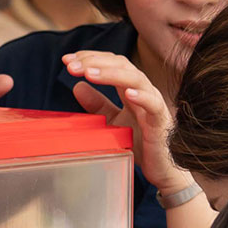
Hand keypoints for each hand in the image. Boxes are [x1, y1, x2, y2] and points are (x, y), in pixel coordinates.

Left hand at [63, 52, 190, 194]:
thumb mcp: (113, 121)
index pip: (110, 63)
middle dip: (94, 62)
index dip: (89, 58)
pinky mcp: (160, 121)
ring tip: (89, 73)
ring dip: (110, 74)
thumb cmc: (141, 144)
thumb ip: (98, 105)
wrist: (161, 169)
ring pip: (135, 78)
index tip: (67, 61)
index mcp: (130, 88)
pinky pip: (152, 104)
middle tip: (71, 66)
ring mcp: (153, 103)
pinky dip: (141, 97)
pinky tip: (127, 93)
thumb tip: (77, 86)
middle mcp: (143, 90)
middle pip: (120, 64)